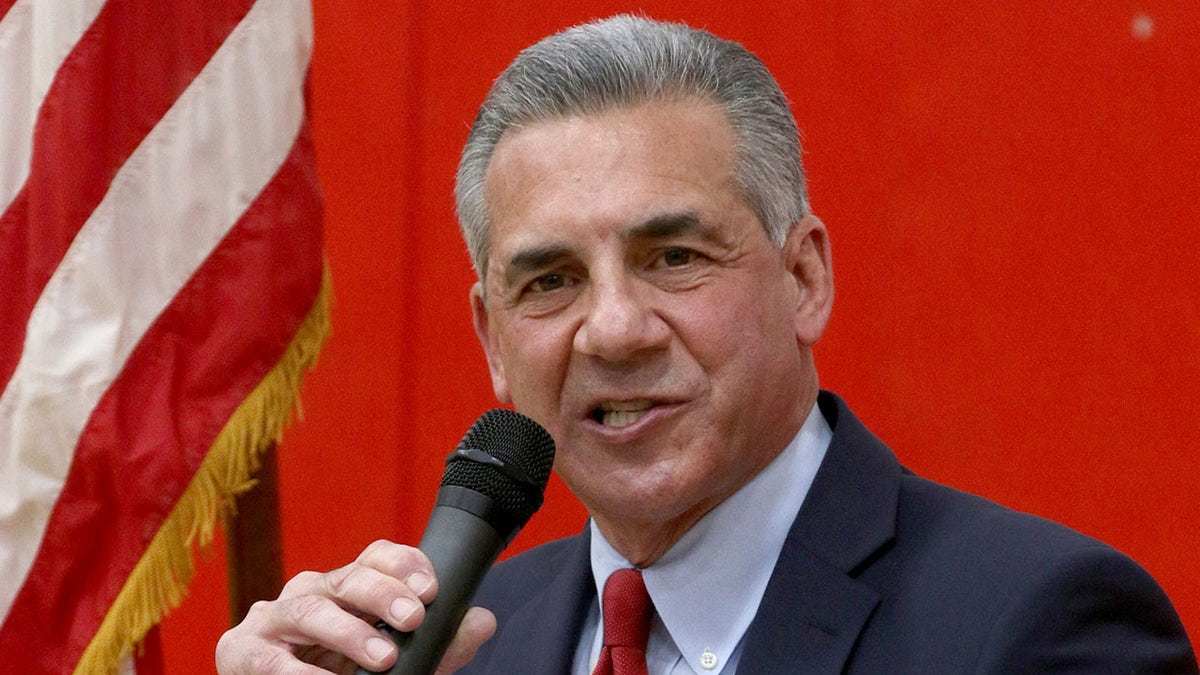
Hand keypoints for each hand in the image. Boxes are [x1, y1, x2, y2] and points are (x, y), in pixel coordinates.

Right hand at [215, 540, 496, 673]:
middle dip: (383, 595)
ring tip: (383, 658)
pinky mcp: (240, 651)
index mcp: (347, 587)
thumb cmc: (342, 673)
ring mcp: (273, 619)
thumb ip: (438, 645)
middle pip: (347, 578)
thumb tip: (483, 620)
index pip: (376, 556)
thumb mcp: (398, 661)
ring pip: (310, 611)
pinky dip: (298, 673)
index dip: (405, 564)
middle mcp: (311, 591)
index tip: (433, 589)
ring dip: (348, 633)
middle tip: (413, 619)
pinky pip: (268, 658)